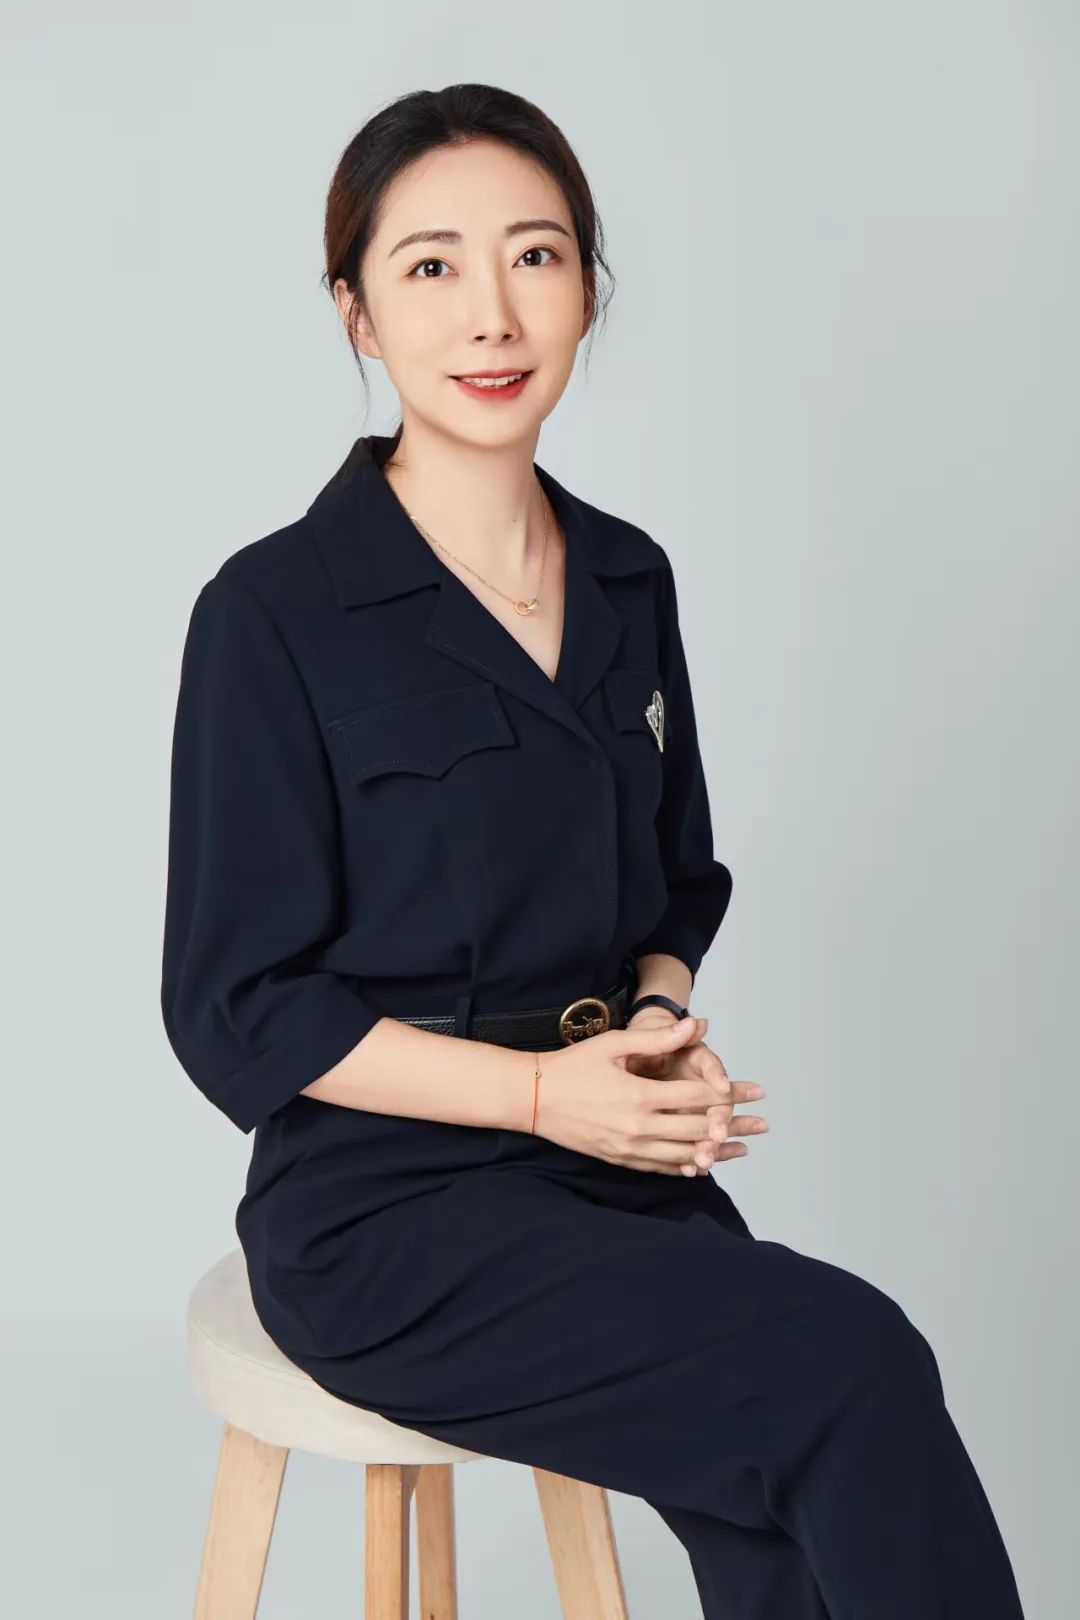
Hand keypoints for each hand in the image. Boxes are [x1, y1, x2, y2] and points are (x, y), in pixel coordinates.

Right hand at [528, 1018, 748, 1176]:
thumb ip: (658, 1038)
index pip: (697, 1097)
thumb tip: (697, 1025)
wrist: (533, 1099)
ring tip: (746, 1146)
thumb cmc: (573, 1066)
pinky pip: (662, 1168)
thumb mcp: (615, 1044)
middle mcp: (639, 1127)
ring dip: (719, 1151)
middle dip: (734, 1125)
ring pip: (685, 1155)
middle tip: (763, 1123)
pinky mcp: (620, 1160)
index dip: (731, 1093)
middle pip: (699, 1130)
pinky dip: (687, 1167)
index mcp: (640, 1096)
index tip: (755, 1091)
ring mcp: (629, 1148)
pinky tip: (705, 1164)